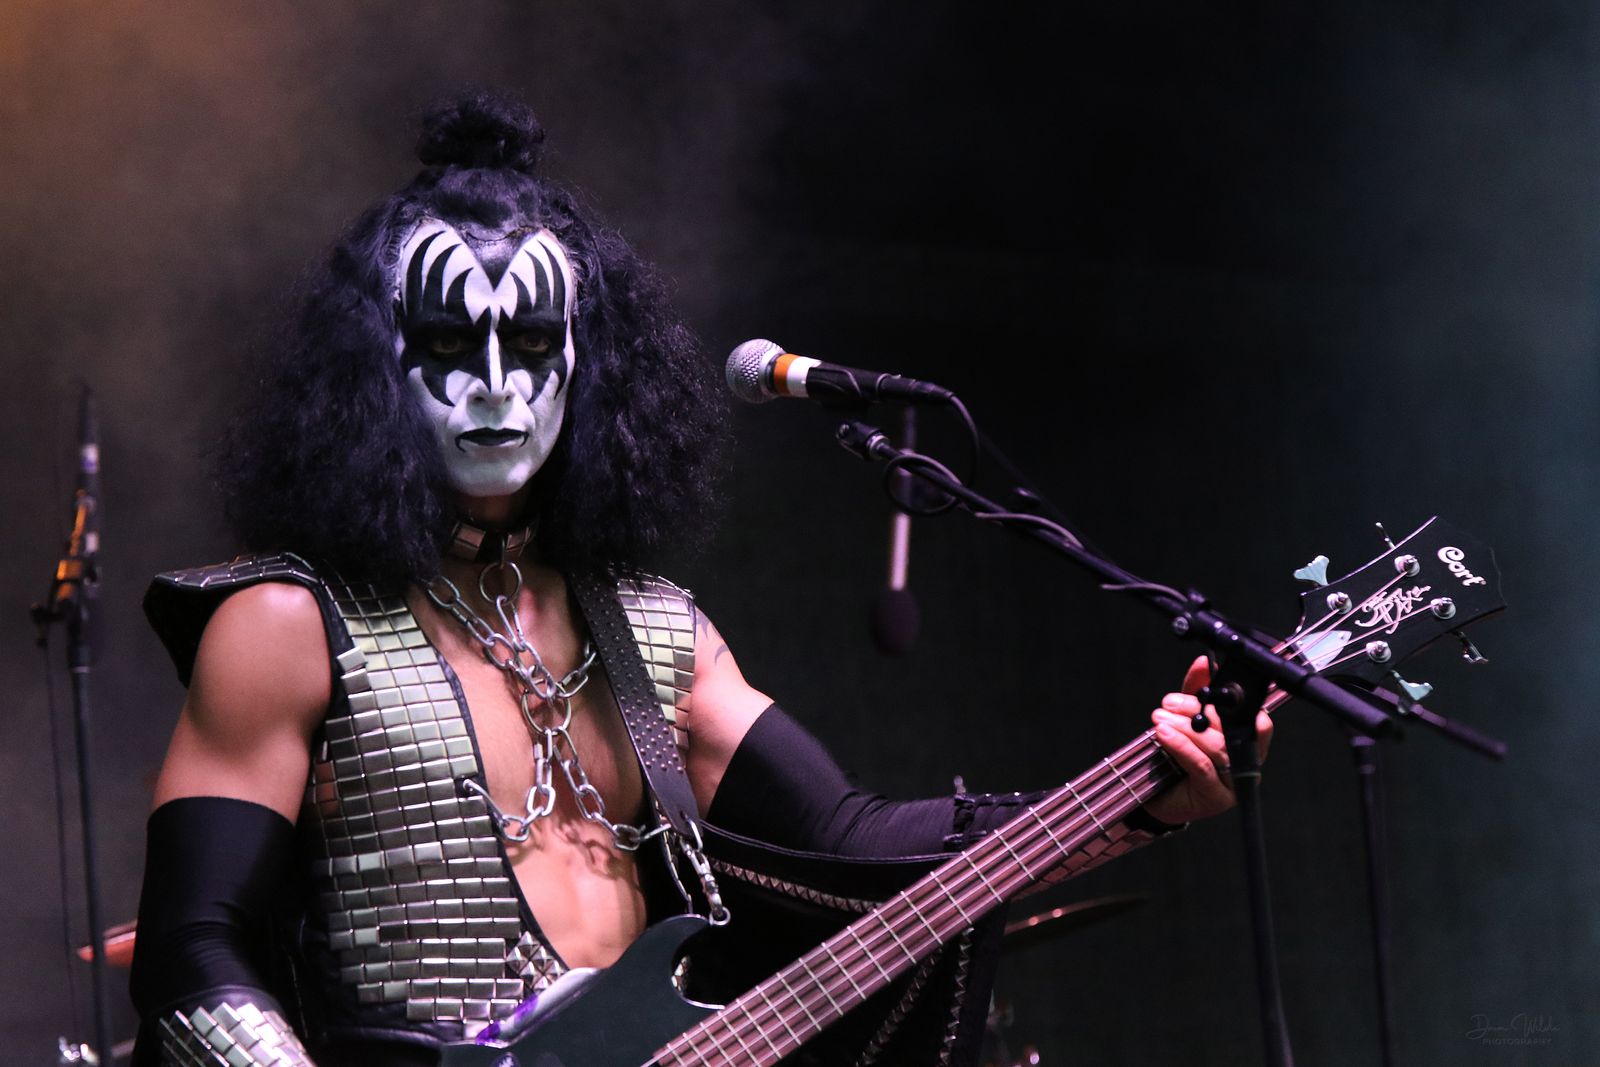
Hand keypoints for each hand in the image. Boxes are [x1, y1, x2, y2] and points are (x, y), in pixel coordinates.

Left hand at [1142, 656, 1273, 826]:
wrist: (1155, 795)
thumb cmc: (1175, 757)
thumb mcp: (1186, 718)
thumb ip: (1197, 690)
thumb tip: (1203, 663)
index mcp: (1246, 742)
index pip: (1258, 721)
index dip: (1241, 705)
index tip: (1212, 691)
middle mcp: (1246, 763)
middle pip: (1232, 730)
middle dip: (1198, 710)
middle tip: (1169, 704)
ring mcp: (1233, 782)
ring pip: (1216, 747)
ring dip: (1185, 728)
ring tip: (1160, 719)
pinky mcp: (1216, 796)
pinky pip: (1201, 765)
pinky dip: (1181, 746)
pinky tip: (1163, 735)